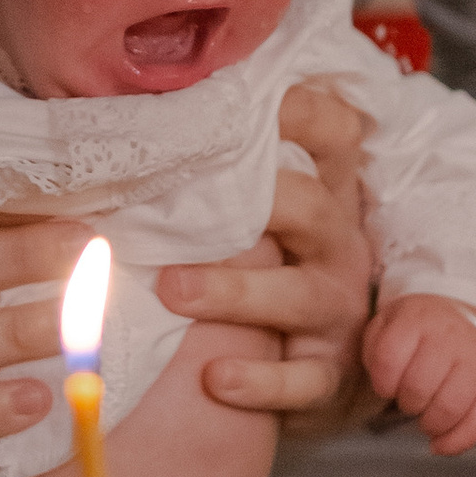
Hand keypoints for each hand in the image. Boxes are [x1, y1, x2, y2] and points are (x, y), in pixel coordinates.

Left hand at [155, 80, 377, 432]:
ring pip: (296, 294)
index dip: (303, 109)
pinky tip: (216, 378)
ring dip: (234, 290)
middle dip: (253, 201)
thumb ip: (224, 177)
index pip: (334, 132)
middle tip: (181, 201)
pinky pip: (302, 379)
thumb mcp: (263, 218)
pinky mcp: (330, 374)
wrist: (319, 370)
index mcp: (324, 195)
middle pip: (309, 207)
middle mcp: (338, 246)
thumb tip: (138, 116)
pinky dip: (260, 380)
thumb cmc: (269, 271)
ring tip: (172, 290)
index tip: (251, 96)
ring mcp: (337, 310)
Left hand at [363, 295, 475, 454]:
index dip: (382, 383)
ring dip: (430, 424)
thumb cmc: (420, 330)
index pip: (389, 358)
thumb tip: (385, 387)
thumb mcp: (388, 323)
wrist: (467, 318)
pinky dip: (456, 441)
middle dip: (407, 403)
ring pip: (449, 408)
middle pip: (418, 387)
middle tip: (409, 400)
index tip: (386, 386)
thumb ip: (375, 350)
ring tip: (426, 419)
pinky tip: (440, 443)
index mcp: (418, 318)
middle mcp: (451, 335)